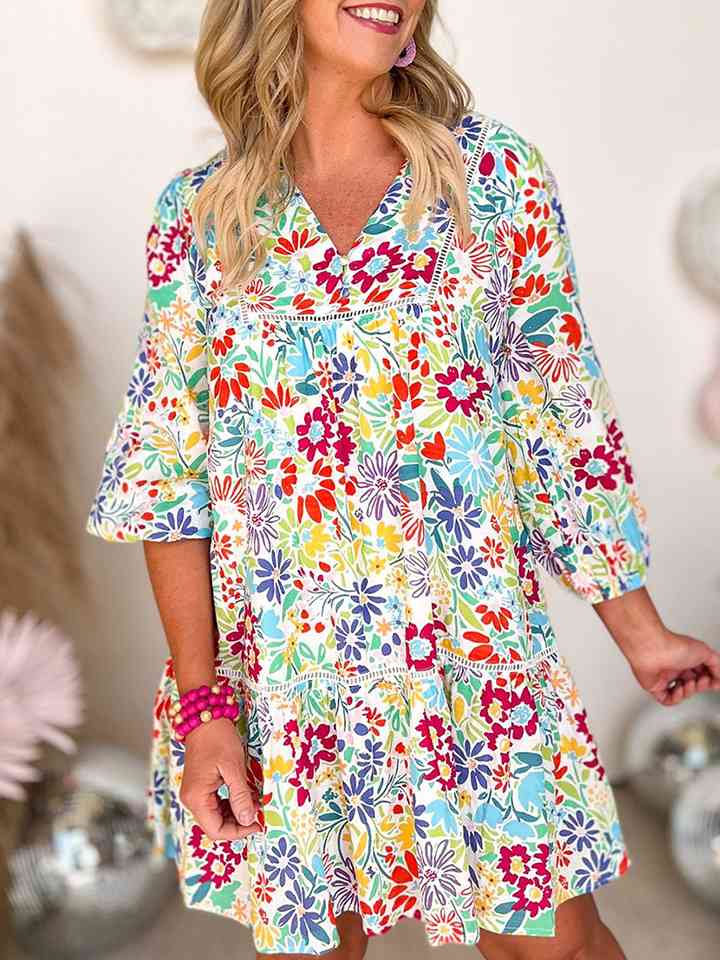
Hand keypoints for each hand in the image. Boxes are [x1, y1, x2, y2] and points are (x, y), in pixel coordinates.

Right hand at [178, 717, 262, 840]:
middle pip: (215, 826)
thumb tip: (248, 820)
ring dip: (235, 814)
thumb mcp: (234, 768)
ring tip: (253, 804)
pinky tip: (243, 796)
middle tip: (259, 812)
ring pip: (215, 817)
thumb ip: (240, 796)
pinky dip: (229, 805)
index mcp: (197, 798)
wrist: (205, 718)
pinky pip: (214, 805)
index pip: (216, 831)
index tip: (258, 823)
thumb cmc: (218, 739)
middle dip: (238, 823)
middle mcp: (191, 800)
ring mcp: (194, 793)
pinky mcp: (199, 787)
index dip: (238, 832)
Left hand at [592, 587, 719, 705]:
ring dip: (689, 692)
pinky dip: (676, 698)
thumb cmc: (674, 646)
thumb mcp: (704, 652)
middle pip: (694, 684)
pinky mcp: (655, 687)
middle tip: (702, 681)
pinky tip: (678, 690)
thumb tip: (719, 678)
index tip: (715, 683)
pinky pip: (667, 700)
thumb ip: (716, 665)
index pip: (702, 673)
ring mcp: (666, 677)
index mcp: (687, 658)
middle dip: (701, 685)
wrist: (652, 649)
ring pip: (682, 693)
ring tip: (688, 683)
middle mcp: (676, 667)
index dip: (710, 679)